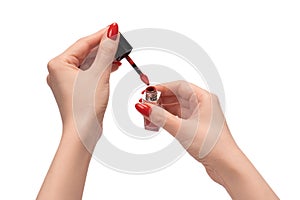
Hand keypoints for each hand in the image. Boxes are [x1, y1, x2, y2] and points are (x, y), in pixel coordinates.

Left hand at [47, 23, 119, 151]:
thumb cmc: (84, 108)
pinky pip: (89, 73)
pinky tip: (112, 66)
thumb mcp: (98, 75)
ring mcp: (67, 81)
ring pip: (88, 63)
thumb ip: (106, 52)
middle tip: (118, 40)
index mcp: (59, 64)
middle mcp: (60, 71)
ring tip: (119, 54)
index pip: (83, 43)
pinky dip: (100, 69)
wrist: (82, 132)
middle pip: (85, 52)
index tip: (114, 29)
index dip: (100, 35)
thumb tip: (112, 34)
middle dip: (103, 47)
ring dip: (104, 58)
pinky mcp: (75, 89)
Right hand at [135, 81, 277, 198]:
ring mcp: (200, 116)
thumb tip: (144, 107)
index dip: (162, 88)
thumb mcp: (182, 129)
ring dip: (162, 111)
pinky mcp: (196, 126)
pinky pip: (178, 117)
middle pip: (176, 96)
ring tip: (149, 116)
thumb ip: (161, 117)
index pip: (179, 86)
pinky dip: (167, 119)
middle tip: (145, 106)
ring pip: (176, 107)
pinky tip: (159, 123)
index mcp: (204, 99)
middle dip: (160, 100)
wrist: (226, 165)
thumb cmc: (213, 146)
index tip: (147, 92)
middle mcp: (203, 104)